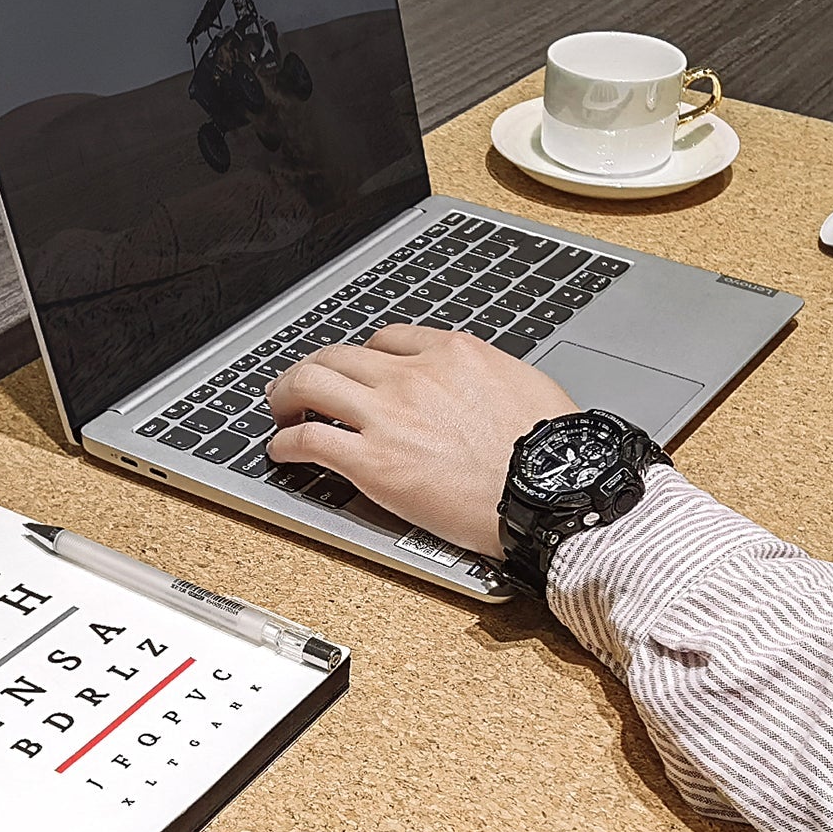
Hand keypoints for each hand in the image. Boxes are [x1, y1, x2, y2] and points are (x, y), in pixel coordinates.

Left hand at [266, 327, 576, 556]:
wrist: (552, 490)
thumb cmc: (553, 452)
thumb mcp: (526, 387)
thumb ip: (489, 378)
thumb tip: (480, 388)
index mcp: (454, 353)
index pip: (388, 340)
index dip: (363, 358)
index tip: (357, 373)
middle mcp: (414, 376)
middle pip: (339, 355)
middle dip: (312, 369)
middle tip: (300, 386)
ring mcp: (389, 416)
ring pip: (311, 383)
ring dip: (285, 395)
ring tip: (280, 410)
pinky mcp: (372, 463)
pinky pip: (309, 441)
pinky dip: (286, 445)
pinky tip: (281, 452)